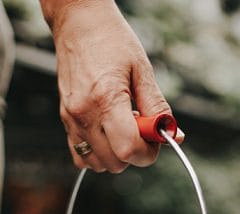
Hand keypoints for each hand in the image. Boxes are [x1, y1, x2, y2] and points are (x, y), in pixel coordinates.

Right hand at [41, 0, 182, 171]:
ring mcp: (71, 120)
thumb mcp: (142, 71)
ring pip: (98, 165)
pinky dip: (98, 155)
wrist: (78, 23)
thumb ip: (158, 107)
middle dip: (134, 153)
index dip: (148, 152)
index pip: (129, 149)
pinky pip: (82, 157)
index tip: (155, 138)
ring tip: (121, 127)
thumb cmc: (112, 41)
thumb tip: (174, 136)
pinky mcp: (65, 121)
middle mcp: (84, 114)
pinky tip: (107, 134)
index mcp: (106, 99)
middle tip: (140, 127)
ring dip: (116, 155)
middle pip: (115, 162)